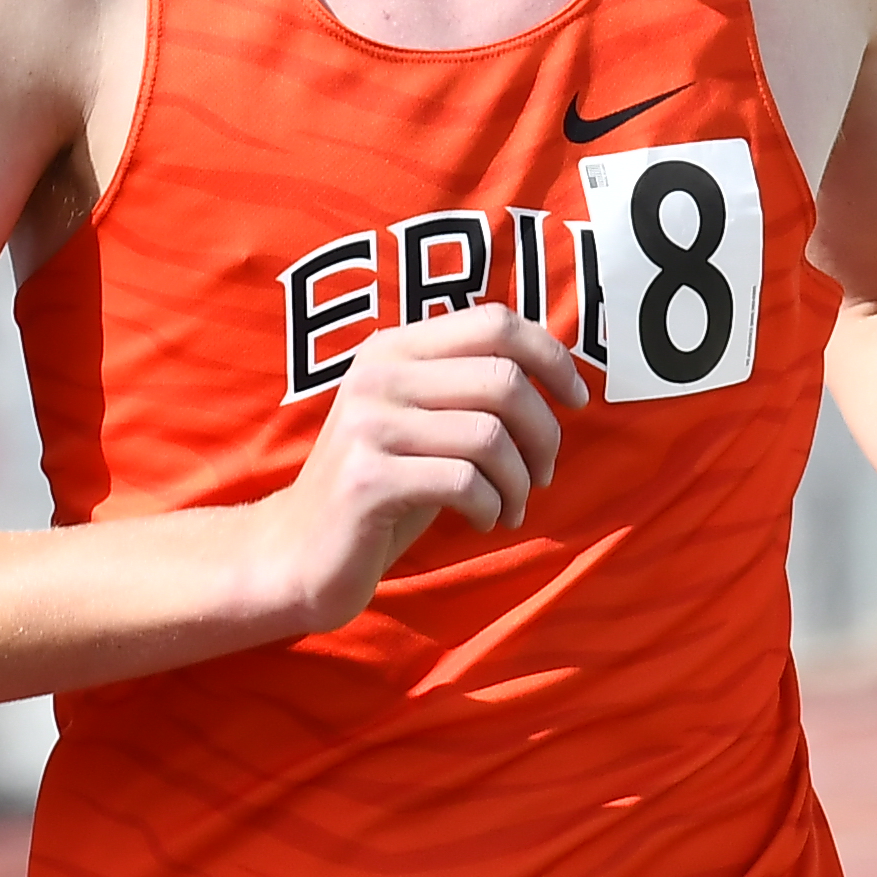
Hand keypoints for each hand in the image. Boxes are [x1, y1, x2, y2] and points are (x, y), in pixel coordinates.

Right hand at [248, 309, 586, 633]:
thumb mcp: (422, 422)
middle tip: (544, 474)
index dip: (552, 356)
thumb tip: (559, 370)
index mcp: (393, 348)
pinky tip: (483, 521)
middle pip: (503, 380)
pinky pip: (464, 483)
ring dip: (520, 481)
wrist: (299, 553)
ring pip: (490, 436)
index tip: (577, 400)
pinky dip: (491, 506)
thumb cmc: (382, 488)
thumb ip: (468, 386)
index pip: (495, 323)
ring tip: (512, 506)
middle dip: (544, 434)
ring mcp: (367, 426)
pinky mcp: (367, 481)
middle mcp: (376, 376)